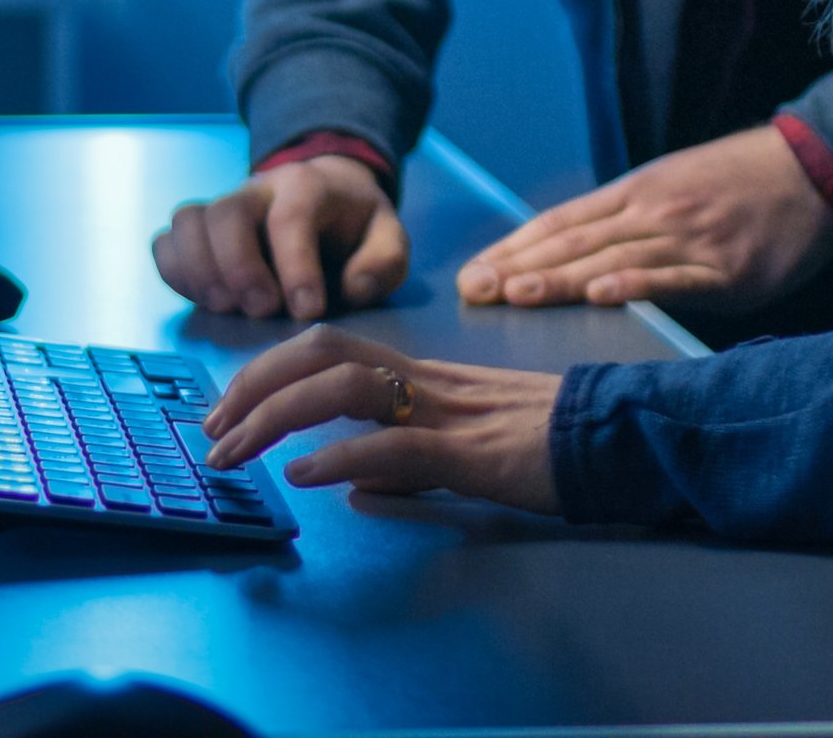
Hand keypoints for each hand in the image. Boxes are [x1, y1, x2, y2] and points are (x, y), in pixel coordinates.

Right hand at [151, 154, 407, 320]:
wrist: (325, 197)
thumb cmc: (354, 227)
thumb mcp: (388, 238)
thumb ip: (384, 261)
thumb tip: (356, 287)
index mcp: (307, 187)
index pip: (292, 216)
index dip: (296, 265)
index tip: (308, 311)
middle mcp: (257, 191)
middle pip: (227, 213)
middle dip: (240, 267)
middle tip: (262, 312)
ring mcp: (221, 208)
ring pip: (188, 221)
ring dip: (200, 271)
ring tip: (226, 309)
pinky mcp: (198, 232)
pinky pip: (167, 242)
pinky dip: (176, 273)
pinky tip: (204, 301)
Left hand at [199, 326, 561, 511]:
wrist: (621, 438)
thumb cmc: (549, 444)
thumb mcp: (462, 450)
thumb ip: (404, 458)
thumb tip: (348, 484)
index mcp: (421, 376)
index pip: (327, 348)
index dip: (267, 371)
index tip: (225, 410)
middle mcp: (424, 380)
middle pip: (320, 350)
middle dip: (253, 384)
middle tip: (211, 431)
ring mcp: (447, 410)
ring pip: (344, 384)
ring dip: (276, 415)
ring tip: (236, 451)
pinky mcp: (473, 451)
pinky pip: (396, 443)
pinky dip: (342, 453)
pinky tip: (306, 474)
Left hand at [456, 122, 832, 313]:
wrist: (813, 170)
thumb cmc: (738, 182)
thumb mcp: (672, 187)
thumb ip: (625, 219)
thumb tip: (569, 254)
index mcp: (635, 194)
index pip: (559, 223)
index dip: (513, 248)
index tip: (471, 274)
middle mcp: (652, 213)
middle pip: (574, 242)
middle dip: (518, 268)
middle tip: (472, 292)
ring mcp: (689, 240)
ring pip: (612, 259)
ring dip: (560, 278)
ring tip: (515, 295)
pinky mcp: (728, 269)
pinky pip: (675, 279)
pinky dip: (635, 285)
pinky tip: (602, 295)